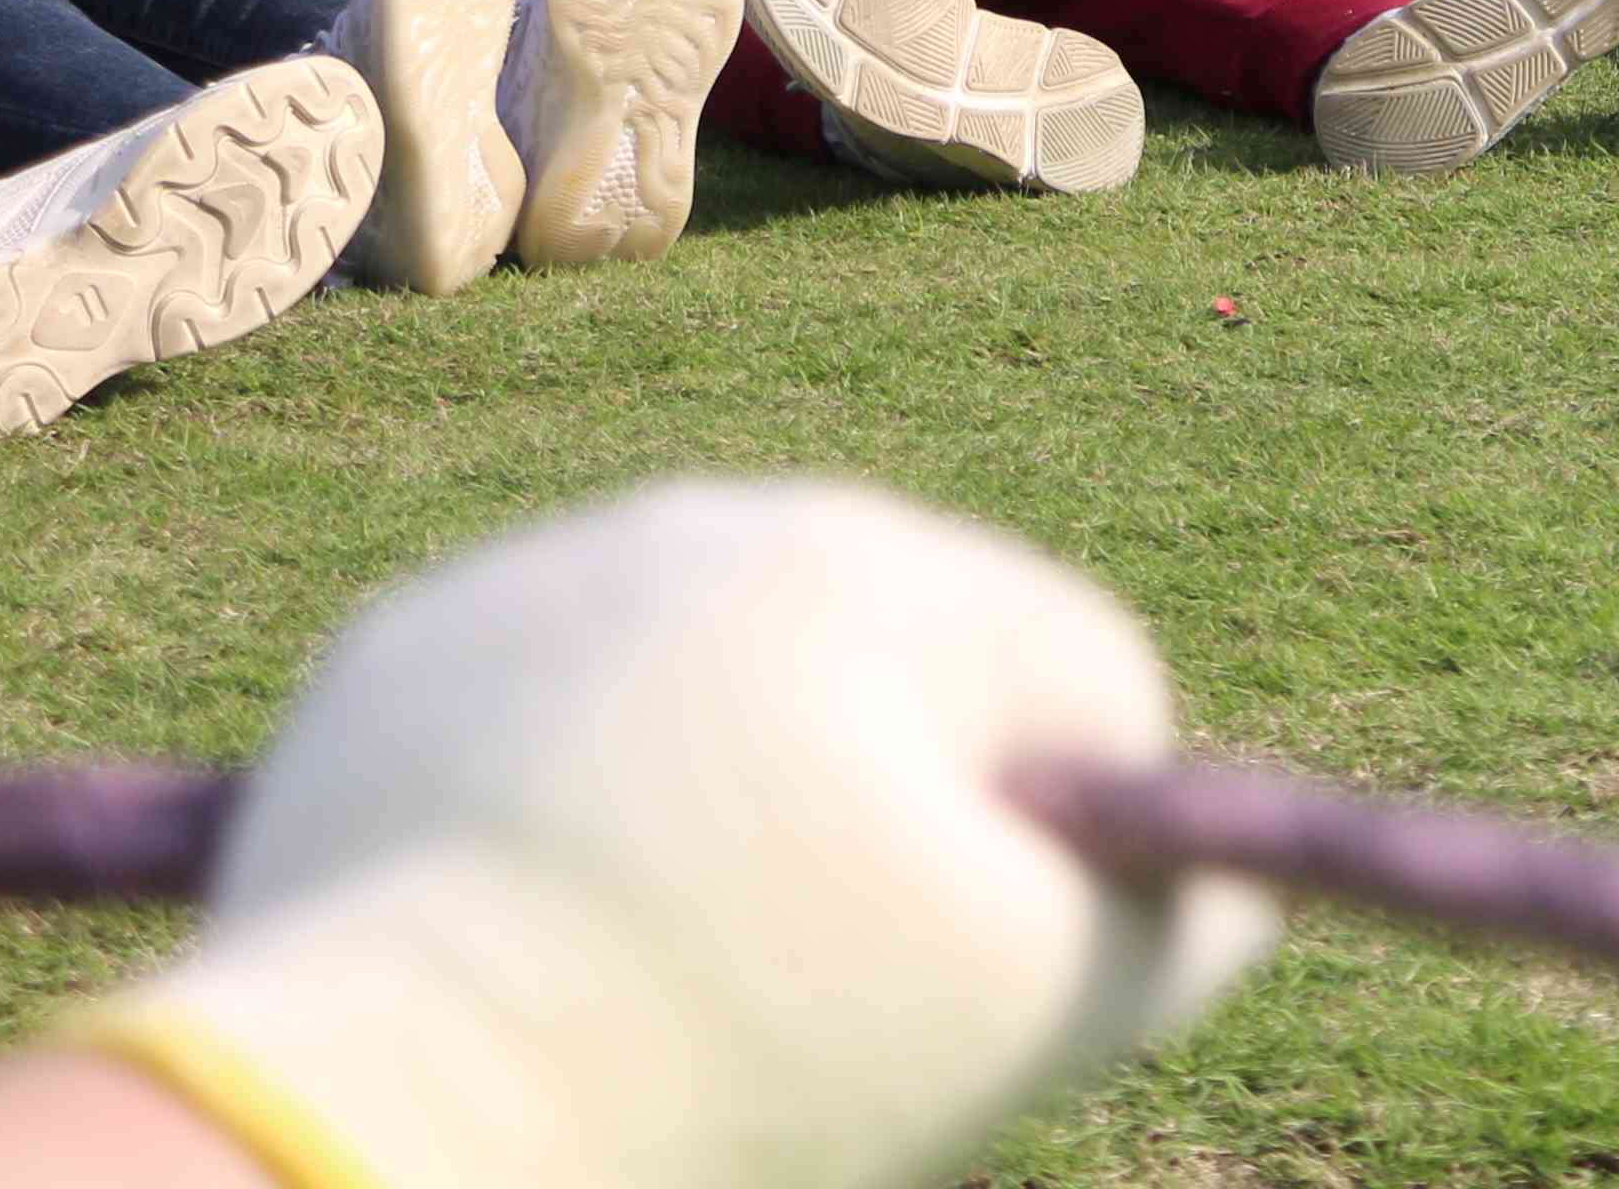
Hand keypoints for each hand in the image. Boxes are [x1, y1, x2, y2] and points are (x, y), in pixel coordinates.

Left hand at [72, 479, 1278, 1188]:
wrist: (389, 1102)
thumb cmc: (739, 1048)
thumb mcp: (1032, 1007)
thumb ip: (1182, 926)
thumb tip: (1228, 891)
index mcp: (892, 569)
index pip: (1080, 684)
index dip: (1061, 847)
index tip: (959, 969)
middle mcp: (723, 517)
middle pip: (899, 666)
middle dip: (886, 808)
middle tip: (806, 983)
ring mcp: (547, 567)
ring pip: (728, 676)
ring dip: (738, 790)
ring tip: (667, 956)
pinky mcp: (404, 649)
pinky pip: (563, 704)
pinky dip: (579, 793)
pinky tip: (550, 916)